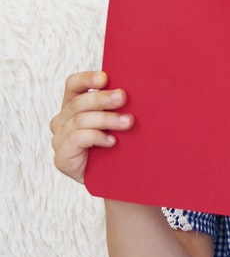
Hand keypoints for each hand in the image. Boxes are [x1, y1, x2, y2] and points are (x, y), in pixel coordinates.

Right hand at [51, 70, 132, 184]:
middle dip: (102, 99)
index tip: (105, 78)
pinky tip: (112, 141)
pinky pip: (76, 139)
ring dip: (106, 119)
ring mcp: (59, 139)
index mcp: (74, 104)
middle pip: (78, 102)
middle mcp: (63, 120)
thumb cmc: (120, 143)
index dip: (86, 79)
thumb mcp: (119, 118)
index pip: (73, 84)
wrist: (117, 178)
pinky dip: (96, 137)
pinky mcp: (61, 157)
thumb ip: (119, 103)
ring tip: (128, 122)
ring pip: (80, 120)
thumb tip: (143, 84)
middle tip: (123, 97)